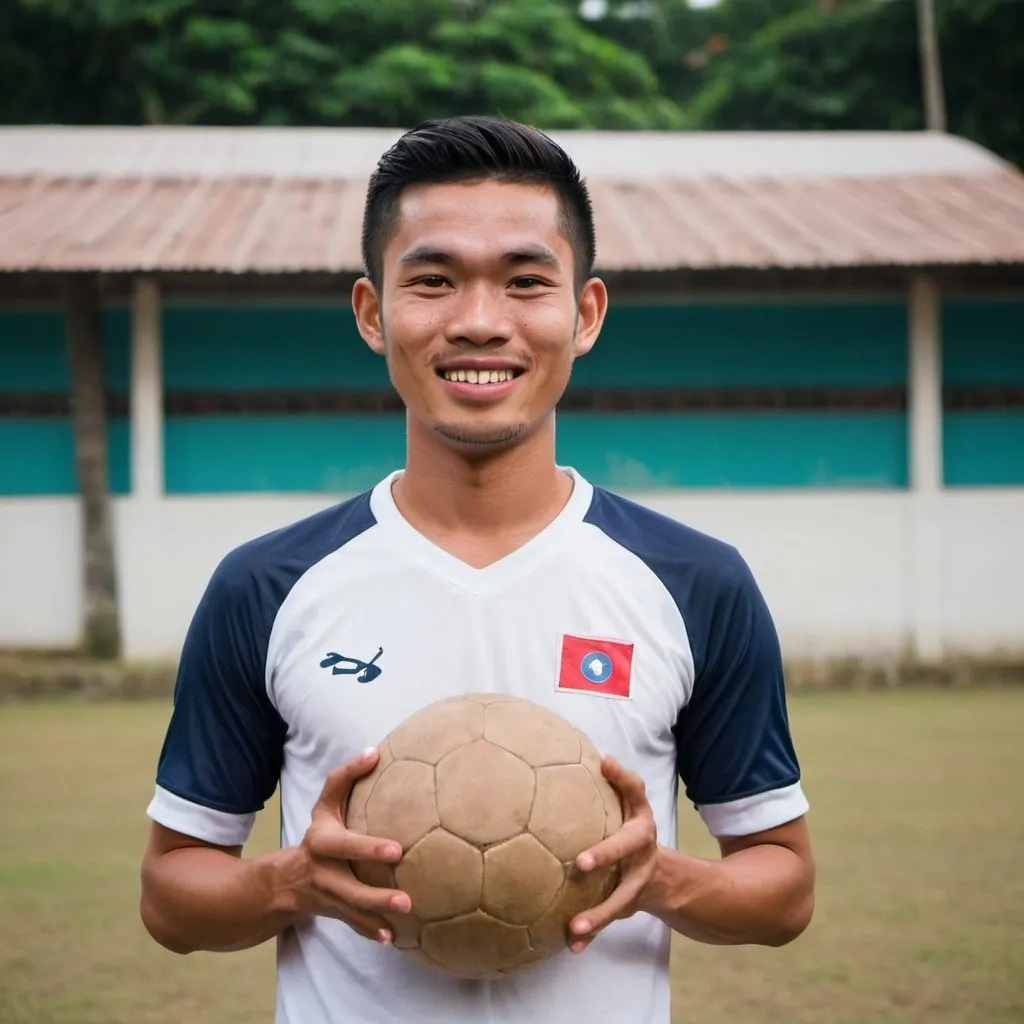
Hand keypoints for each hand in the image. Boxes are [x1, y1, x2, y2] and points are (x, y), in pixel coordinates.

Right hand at [291, 747, 410, 943]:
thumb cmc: (322, 830)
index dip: (368, 848)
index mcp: (322, 843)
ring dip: (379, 916)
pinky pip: (353, 925)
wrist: (287, 879)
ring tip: (405, 917)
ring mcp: (329, 897)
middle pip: (350, 888)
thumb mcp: (325, 803)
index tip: (397, 850)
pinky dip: (370, 932)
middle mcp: (323, 873)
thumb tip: (375, 751)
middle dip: (377, 896)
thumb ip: (346, 776)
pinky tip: (391, 938)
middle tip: (407, 900)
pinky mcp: (336, 912)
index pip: (345, 844)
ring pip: (354, 911)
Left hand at [568, 756, 658, 952]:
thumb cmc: (632, 829)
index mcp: (640, 824)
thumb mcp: (634, 805)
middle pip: (627, 855)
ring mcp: (636, 884)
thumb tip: (603, 756)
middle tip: (581, 864)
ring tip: (574, 927)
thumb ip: (622, 782)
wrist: (662, 875)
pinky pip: (608, 921)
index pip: (635, 797)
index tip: (604, 764)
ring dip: (598, 915)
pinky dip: (592, 935)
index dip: (622, 780)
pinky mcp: (625, 905)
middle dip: (606, 856)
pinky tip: (573, 947)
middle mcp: (642, 854)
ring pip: (619, 900)